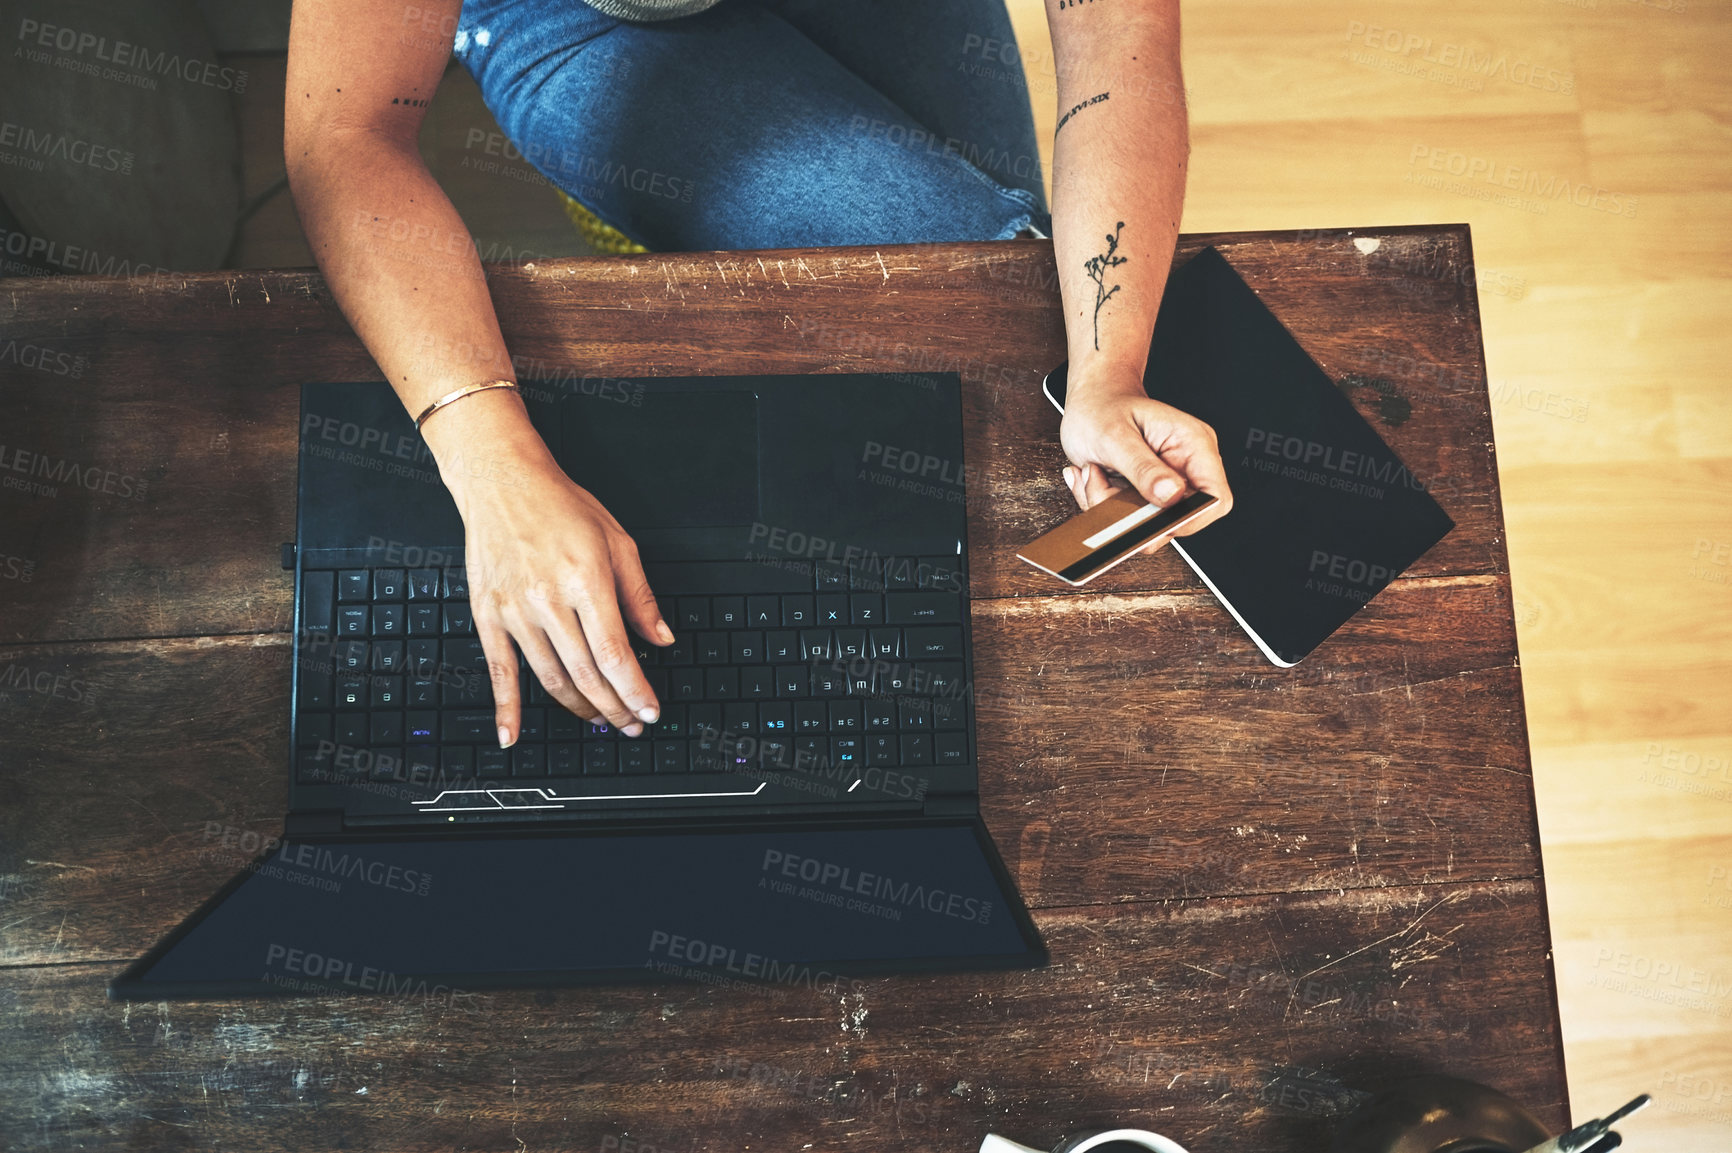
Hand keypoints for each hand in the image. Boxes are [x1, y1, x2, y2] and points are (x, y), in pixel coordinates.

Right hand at [425, 393, 670, 747]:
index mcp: (586, 581)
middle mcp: (549, 600)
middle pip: (586, 674)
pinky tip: (512, 734)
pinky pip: (499, 670)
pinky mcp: (488, 615)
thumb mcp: (617, 542)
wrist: (502, 482)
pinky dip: (505, 708)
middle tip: (632, 724)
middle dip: (614, 707)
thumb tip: (662, 638)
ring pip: (551, 678)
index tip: (649, 711)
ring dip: (579, 709)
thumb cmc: (561, 506)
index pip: (615, 653)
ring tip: (601, 722)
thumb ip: (639, 596)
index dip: (635, 690)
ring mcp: (515, 611)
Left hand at [1058, 367, 1233, 551]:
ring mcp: (1166, 483)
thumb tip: (1171, 496)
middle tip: (1101, 484)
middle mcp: (1186, 467)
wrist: (1090, 401)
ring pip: (1148, 524)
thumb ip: (1143, 468)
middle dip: (1133, 514)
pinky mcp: (1147, 494)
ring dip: (1111, 508)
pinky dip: (1104, 505)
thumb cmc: (1103, 407)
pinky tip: (1094, 478)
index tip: (1150, 519)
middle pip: (1178, 519)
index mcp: (1193, 445)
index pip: (1215, 499)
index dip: (1188, 519)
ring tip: (1094, 475)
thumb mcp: (1115, 435)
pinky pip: (1130, 519)